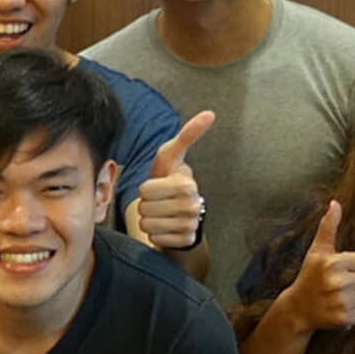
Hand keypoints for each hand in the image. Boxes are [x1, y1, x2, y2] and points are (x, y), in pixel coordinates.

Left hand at [136, 111, 213, 249]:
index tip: (157, 186)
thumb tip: (210, 113)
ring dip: (149, 219)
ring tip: (161, 212)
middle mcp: (193, 205)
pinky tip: (166, 226)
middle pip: (144, 208)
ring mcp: (190, 224)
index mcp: (187, 184)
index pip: (145, 190)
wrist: (177, 210)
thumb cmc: (169, 178)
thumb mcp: (171, 155)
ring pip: (147, 225)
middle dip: (146, 204)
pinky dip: (156, 234)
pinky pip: (155, 239)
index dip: (145, 188)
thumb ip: (187, 135)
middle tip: (158, 200)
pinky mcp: (186, 240)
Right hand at [280, 201, 354, 330]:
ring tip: (349, 294)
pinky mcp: (345, 318)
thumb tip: (334, 203)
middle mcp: (338, 282)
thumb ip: (328, 226)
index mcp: (334, 262)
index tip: (351, 269)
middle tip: (351, 283)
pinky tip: (348, 306)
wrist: (296, 309)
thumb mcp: (317, 251)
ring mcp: (341, 301)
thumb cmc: (309, 277)